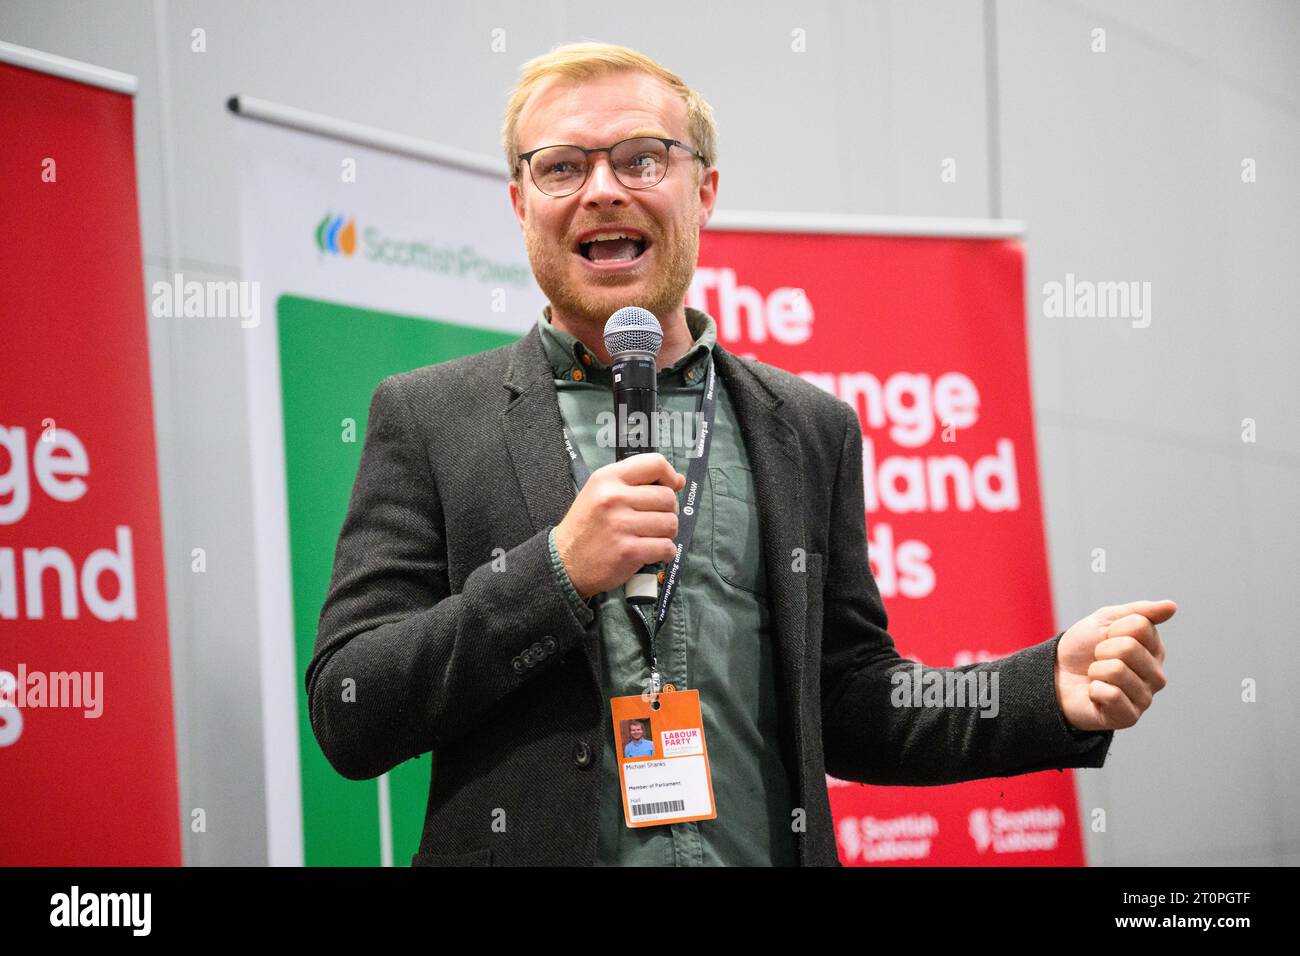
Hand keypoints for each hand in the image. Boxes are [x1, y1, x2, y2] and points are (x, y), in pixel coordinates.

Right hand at [553, 453, 685, 600]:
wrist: (565, 562)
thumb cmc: (587, 526)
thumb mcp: (600, 492)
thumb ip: (635, 483)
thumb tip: (678, 481)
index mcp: (608, 478)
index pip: (655, 464)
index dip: (669, 476)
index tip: (670, 487)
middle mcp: (614, 498)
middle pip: (668, 498)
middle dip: (668, 511)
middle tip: (654, 521)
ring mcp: (621, 525)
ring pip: (670, 523)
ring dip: (666, 534)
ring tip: (649, 537)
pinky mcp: (629, 551)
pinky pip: (666, 547)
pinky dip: (664, 553)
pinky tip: (651, 552)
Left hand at [1055, 599, 1174, 731]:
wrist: (1056, 676)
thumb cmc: (1083, 649)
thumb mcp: (1106, 620)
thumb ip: (1139, 612)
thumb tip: (1172, 606)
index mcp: (1155, 650)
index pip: (1139, 625)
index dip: (1113, 628)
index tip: (1105, 638)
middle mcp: (1156, 675)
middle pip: (1128, 647)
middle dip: (1102, 649)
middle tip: (1097, 659)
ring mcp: (1145, 698)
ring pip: (1117, 670)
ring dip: (1095, 670)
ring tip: (1096, 677)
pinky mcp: (1129, 717)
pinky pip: (1111, 694)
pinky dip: (1093, 690)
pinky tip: (1095, 694)